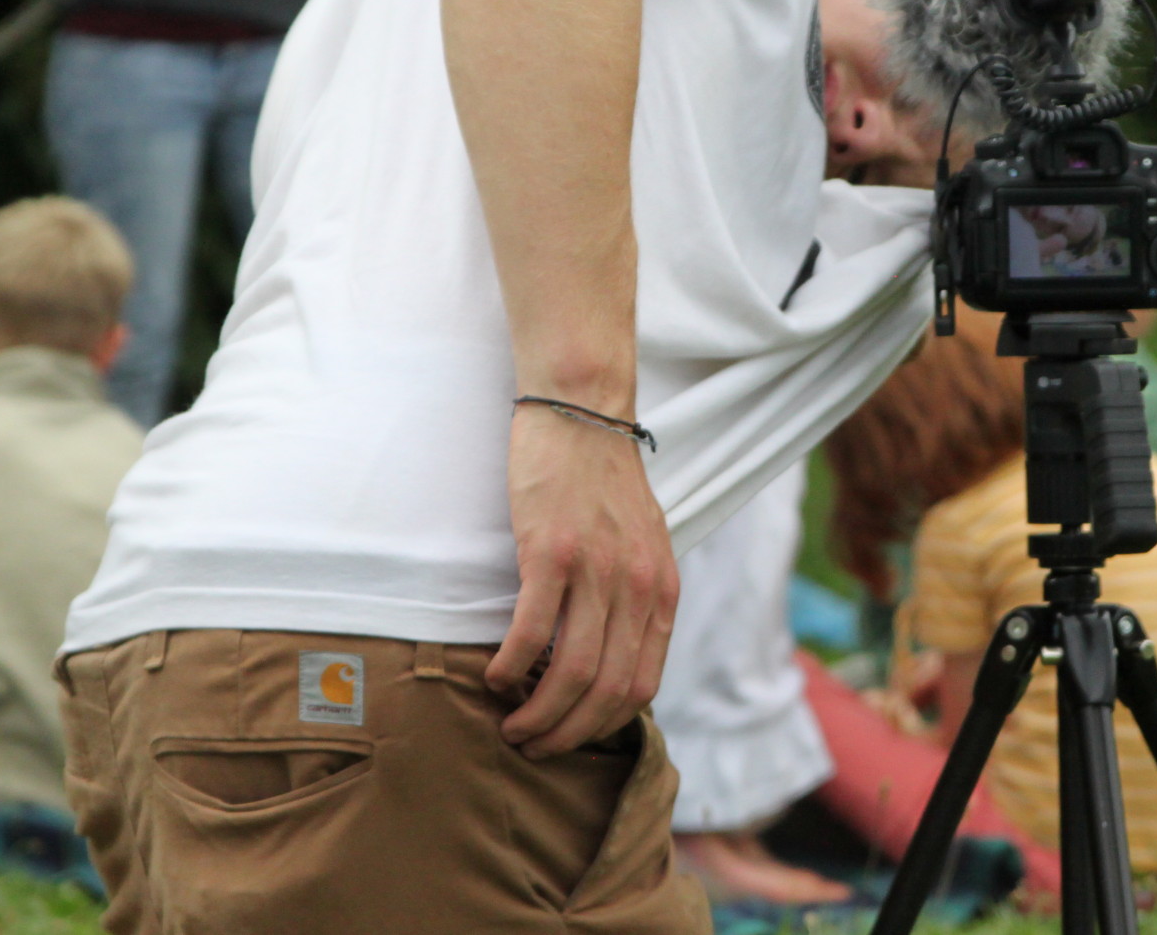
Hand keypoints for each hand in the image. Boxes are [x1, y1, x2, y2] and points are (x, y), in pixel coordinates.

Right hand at [486, 405, 677, 759]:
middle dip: (568, 733)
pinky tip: (494, 675)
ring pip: (571, 672)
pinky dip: (511, 666)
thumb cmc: (602, 478)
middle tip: (533, 745)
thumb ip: (634, 596)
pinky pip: (533, 632)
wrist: (582, 410)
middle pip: (607, 691)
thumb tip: (610, 656)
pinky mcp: (552, 551)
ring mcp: (597, 570)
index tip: (571, 737)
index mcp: (662, 590)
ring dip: (537, 712)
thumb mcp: (642, 542)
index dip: (602, 726)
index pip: (641, 686)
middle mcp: (637, 587)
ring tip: (510, 724)